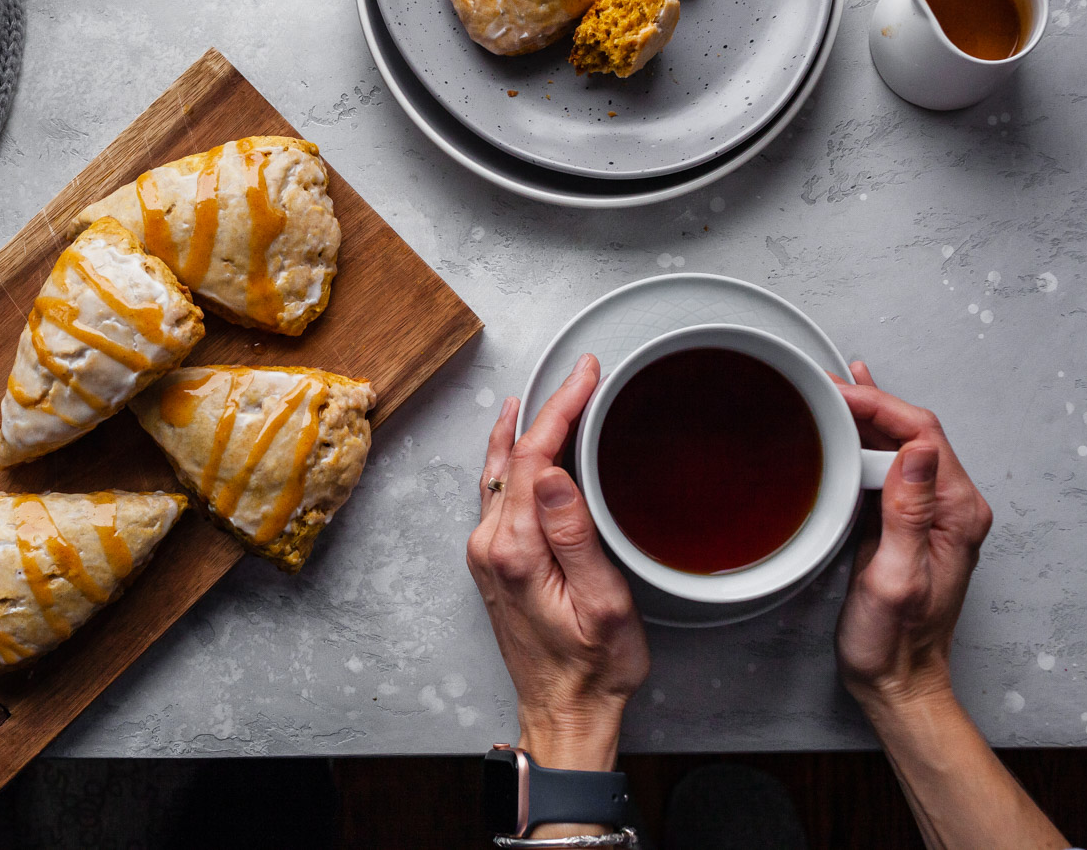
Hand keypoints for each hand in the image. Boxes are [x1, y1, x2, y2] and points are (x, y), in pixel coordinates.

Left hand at [467, 354, 648, 772]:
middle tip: (581, 374)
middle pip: (512, 457)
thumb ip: (574, 534)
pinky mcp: (492, 562)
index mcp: (514, 550)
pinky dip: (513, 459)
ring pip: (499, 472)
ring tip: (548, 394)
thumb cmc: (593, 668)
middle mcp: (489, 545)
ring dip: (524, 429)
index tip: (587, 375)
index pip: (533, 457)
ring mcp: (485, 553)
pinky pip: (497, 493)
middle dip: (547, 408)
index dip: (560, 407)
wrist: (564, 713)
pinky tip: (522, 447)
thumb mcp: (601, 603)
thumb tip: (554, 471)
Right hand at [832, 362, 993, 711]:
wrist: (895, 677)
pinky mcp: (904, 521)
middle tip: (819, 385)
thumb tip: (917, 451)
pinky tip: (850, 422)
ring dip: (864, 416)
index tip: (836, 392)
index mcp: (957, 514)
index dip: (878, 404)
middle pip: (911, 431)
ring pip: (899, 443)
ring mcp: (928, 513)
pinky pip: (889, 465)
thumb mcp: (895, 578)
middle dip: (866, 401)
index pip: (921, 434)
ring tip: (829, 391)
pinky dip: (865, 438)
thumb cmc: (893, 641)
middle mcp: (950, 508)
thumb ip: (909, 513)